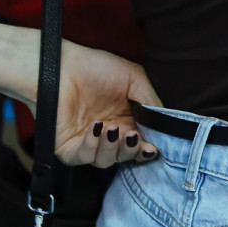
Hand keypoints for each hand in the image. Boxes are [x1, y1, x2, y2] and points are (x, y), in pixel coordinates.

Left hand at [47, 41, 162, 167]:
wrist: (61, 65)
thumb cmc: (96, 67)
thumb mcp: (134, 79)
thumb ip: (151, 102)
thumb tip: (165, 124)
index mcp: (126, 121)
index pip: (141, 143)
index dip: (148, 148)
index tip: (154, 147)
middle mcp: (108, 135)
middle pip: (126, 156)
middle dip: (132, 151)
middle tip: (134, 137)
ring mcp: (88, 143)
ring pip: (106, 161)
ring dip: (112, 148)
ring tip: (111, 128)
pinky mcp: (68, 148)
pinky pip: (83, 157)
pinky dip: (92, 146)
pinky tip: (95, 128)